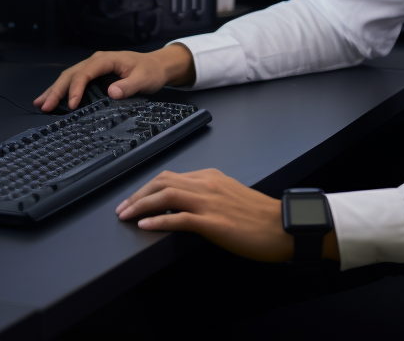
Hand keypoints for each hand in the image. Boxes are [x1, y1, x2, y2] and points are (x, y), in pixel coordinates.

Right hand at [33, 45, 194, 111]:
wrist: (156, 66)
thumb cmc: (150, 71)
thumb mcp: (144, 79)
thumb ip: (128, 86)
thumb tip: (112, 92)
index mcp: (106, 59)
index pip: (86, 72)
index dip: (76, 88)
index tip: (71, 105)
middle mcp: (96, 61)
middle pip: (72, 74)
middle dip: (57, 90)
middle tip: (44, 106)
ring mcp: (93, 67)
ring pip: (69, 76)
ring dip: (54, 90)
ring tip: (40, 103)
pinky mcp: (93, 75)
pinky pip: (74, 81)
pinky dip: (61, 90)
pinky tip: (51, 98)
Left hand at [115, 168, 338, 261]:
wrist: (282, 226)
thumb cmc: (259, 216)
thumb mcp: (230, 197)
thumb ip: (208, 195)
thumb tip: (184, 206)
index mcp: (211, 177)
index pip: (170, 176)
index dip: (147, 188)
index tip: (134, 199)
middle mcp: (207, 184)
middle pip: (163, 181)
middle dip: (138, 194)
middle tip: (122, 209)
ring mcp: (209, 202)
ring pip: (166, 196)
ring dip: (141, 205)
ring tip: (126, 216)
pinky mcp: (213, 222)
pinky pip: (179, 218)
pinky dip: (158, 221)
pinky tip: (146, 227)